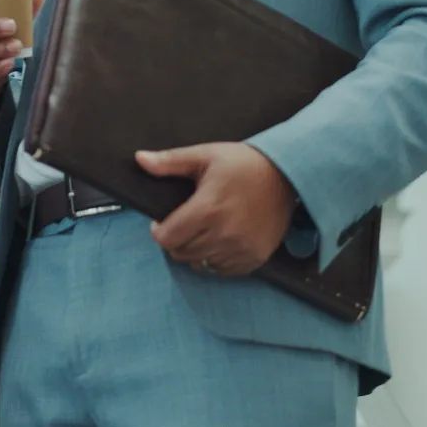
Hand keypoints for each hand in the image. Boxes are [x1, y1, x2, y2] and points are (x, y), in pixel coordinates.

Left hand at [136, 143, 296, 276]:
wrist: (287, 175)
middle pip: (181, 253)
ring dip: (195, 251)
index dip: (158, 231)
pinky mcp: (255, 257)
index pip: (167, 238)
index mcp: (207, 209)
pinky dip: (216, 260)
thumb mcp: (205, 156)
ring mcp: (241, 248)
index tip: (162, 222)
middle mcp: (224, 233)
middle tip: (183, 225)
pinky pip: (223, 270)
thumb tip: (139, 159)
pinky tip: (220, 240)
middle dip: (175, 241)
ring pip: (200, 264)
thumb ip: (169, 162)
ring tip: (202, 231)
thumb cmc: (244, 163)